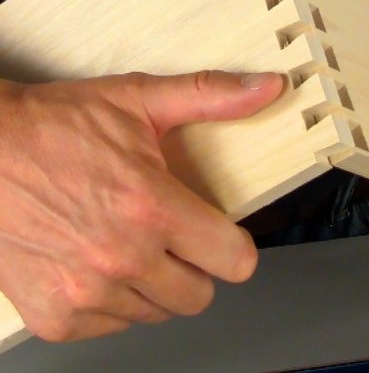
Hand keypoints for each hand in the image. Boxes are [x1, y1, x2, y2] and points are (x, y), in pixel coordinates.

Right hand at [0, 70, 282, 340]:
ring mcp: (86, 294)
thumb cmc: (57, 124)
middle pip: (199, 295)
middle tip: (171, 233)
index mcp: (152, 207)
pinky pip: (113, 325)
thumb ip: (212, 96)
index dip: (233, 245)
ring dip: (154, 283)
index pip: (234, 260)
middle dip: (195, 266)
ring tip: (129, 242)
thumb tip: (269, 87)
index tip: (220, 233)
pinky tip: (97, 261)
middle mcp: (122, 258)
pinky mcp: (55, 317)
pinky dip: (114, 301)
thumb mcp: (140, 99)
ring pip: (157, 312)